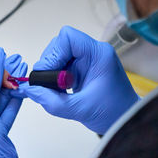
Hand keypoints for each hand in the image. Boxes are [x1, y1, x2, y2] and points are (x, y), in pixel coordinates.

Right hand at [12, 26, 138, 134]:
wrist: (127, 120)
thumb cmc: (112, 113)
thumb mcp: (79, 109)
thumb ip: (52, 101)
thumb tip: (29, 90)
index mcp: (98, 54)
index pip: (68, 37)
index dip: (54, 53)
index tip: (50, 75)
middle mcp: (93, 51)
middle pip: (60, 44)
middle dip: (50, 63)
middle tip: (51, 85)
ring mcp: (88, 58)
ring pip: (59, 54)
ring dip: (52, 70)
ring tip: (56, 89)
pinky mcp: (83, 67)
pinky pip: (62, 64)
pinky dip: (55, 76)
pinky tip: (60, 89)